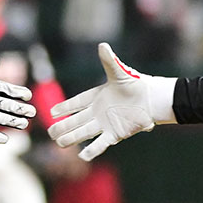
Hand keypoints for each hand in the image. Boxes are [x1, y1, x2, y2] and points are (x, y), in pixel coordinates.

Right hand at [48, 44, 175, 160]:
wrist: (152, 100)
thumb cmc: (136, 84)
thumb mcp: (120, 72)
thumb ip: (109, 61)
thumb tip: (102, 45)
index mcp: (96, 96)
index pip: (77, 102)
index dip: (64, 107)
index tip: (52, 112)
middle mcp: (98, 112)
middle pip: (76, 120)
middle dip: (63, 126)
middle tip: (50, 131)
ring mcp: (105, 124)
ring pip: (84, 132)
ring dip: (71, 137)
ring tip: (59, 143)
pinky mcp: (115, 133)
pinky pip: (101, 143)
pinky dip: (92, 150)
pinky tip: (82, 156)